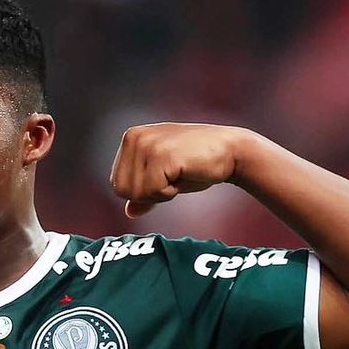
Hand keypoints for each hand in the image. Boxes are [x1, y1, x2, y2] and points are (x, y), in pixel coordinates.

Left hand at [109, 123, 246, 217]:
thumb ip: (145, 192)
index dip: (142, 192)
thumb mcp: (165, 179)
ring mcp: (147, 144)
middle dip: (150, 194)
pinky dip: (170, 191)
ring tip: (178, 173)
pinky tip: (184, 173)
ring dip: (161, 192)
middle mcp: (133, 137)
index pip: (118, 185)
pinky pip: (154, 191)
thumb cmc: (197, 166)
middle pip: (123, 191)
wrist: (230, 152)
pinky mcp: (162, 154)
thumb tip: (129, 212)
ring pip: (137, 193)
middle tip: (172, 176)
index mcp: (130, 138)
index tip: (164, 177)